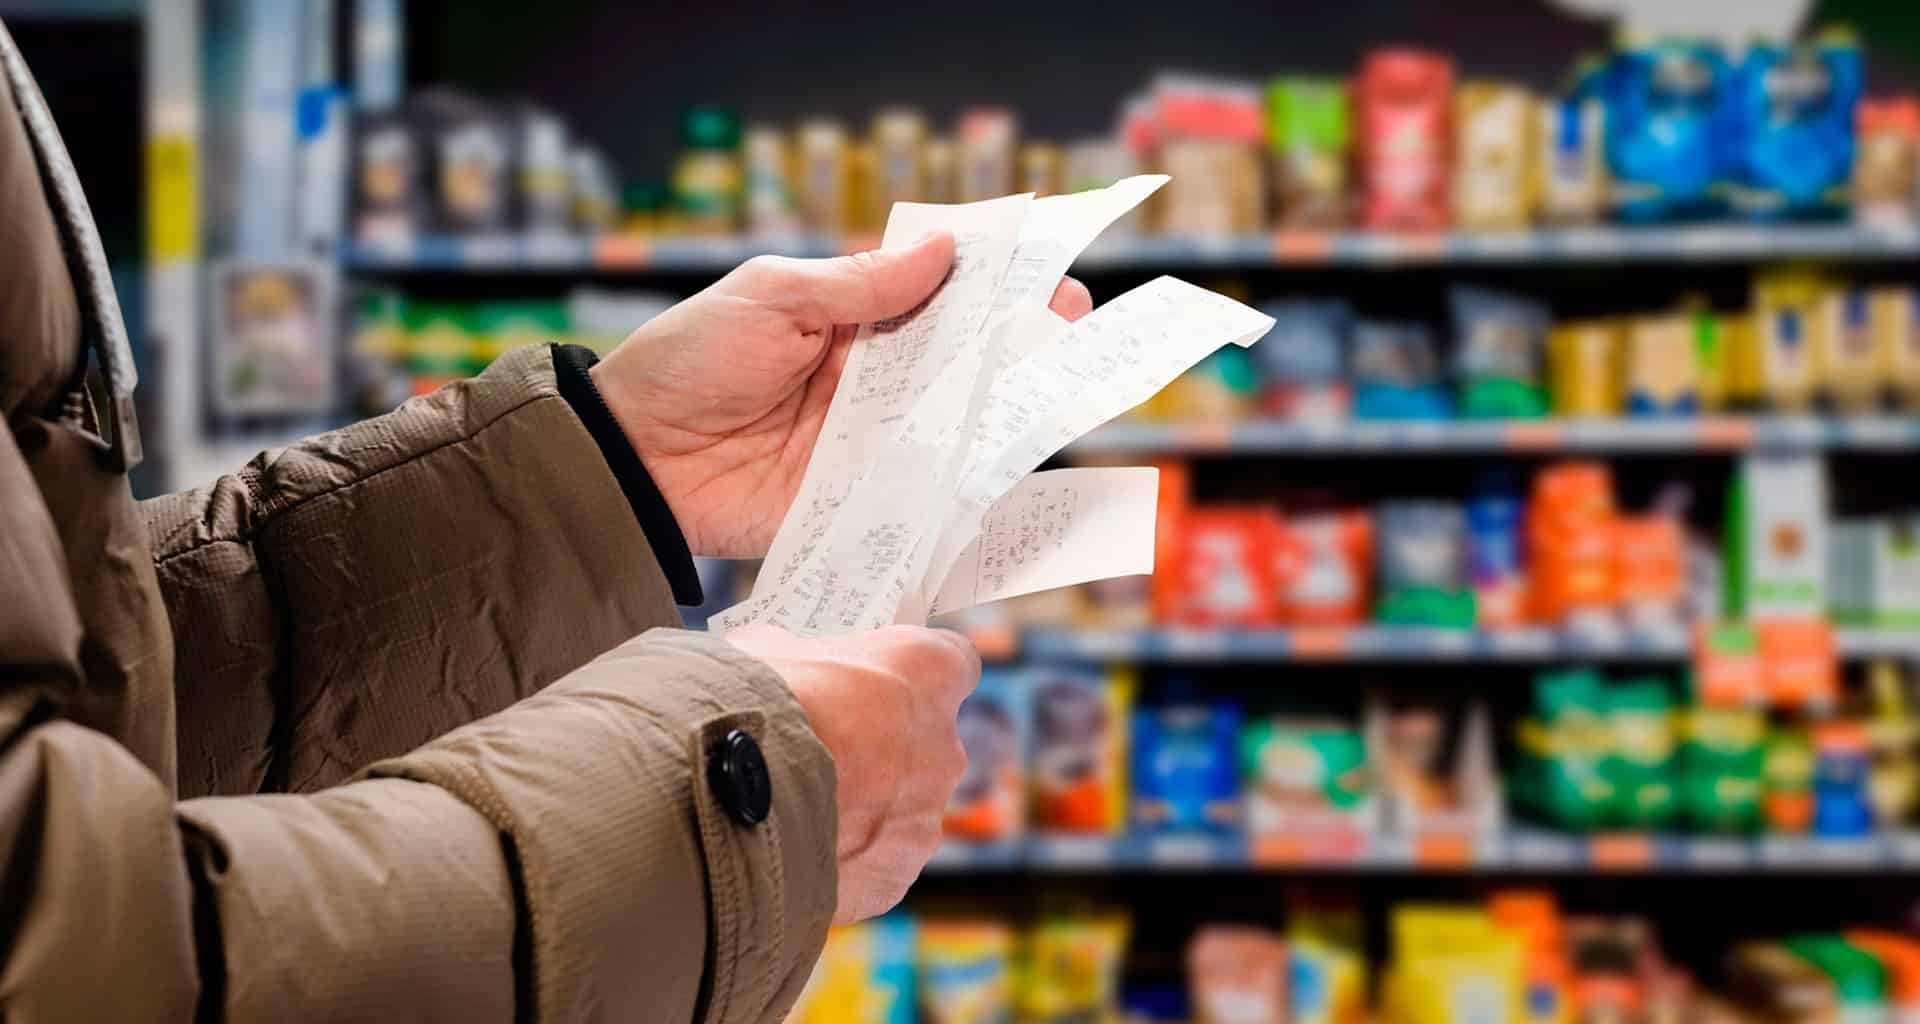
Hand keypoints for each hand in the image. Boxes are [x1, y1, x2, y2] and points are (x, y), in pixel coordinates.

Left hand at [591, 235, 1094, 556]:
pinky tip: (1016, 467)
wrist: (633, 459)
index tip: (1046, 268)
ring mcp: (870, 441)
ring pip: (956, 421)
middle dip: (1019, 339)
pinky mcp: (861, 498)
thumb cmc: (687, 361)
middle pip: (961, 358)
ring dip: (1008, 406)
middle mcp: (871, 378)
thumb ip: (858, 285)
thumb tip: (944, 250)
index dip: (992, 281)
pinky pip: (925, 489)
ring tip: (1063, 386)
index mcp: (849, 318)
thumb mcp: (770, 299)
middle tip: (1071, 322)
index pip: (936, 293)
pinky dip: (969, 482)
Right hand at [724, 623, 979, 923]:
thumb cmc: (753, 704)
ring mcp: (924, 819)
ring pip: (901, 810)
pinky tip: (795, 849)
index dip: (914, 674)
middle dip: (882, 746)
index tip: (882, 680)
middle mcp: (943, 746)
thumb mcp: (769, 650)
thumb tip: (789, 667)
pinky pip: (874, 863)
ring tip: (798, 808)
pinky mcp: (895, 877)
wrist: (721, 797)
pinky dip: (843, 859)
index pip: (951, 662)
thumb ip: (803, 657)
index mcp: (926, 673)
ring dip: (863, 808)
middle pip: (926, 743)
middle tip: (825, 750)